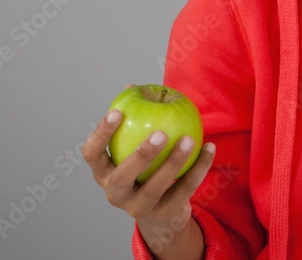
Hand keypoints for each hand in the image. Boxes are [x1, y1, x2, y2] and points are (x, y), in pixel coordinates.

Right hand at [82, 83, 216, 241]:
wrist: (161, 213)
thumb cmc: (144, 168)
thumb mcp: (132, 146)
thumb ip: (132, 119)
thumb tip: (132, 86)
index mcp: (103, 173)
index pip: (92, 154)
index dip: (101, 133)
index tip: (117, 111)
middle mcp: (115, 194)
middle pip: (123, 177)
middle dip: (141, 155)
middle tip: (161, 133)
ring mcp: (139, 208)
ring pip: (156, 188)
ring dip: (174, 162)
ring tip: (189, 138)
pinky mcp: (165, 215)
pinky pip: (184, 190)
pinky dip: (199, 168)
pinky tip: (209, 147)